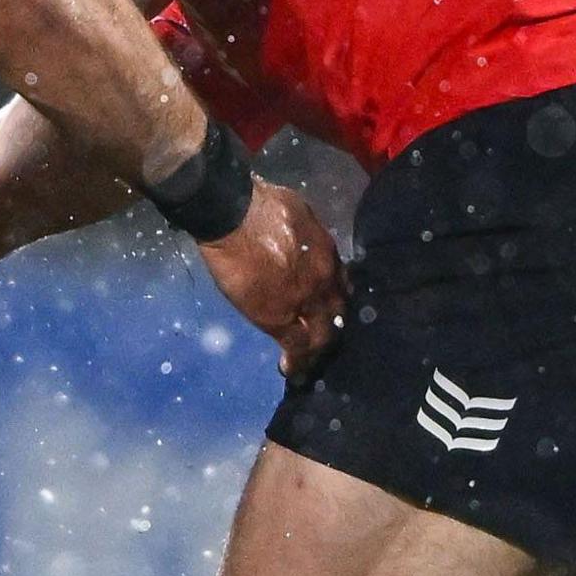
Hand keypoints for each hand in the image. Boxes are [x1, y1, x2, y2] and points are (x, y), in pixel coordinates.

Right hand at [196, 180, 344, 374]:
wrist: (235, 217)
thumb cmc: (261, 206)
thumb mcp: (300, 214)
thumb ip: (307, 237)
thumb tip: (304, 244)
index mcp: (328, 256)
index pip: (340, 286)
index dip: (335, 299)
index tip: (330, 307)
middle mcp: (324, 282)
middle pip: (336, 313)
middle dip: (332, 326)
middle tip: (323, 337)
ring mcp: (304, 302)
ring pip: (320, 334)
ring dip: (316, 348)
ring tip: (310, 359)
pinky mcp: (279, 318)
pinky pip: (295, 346)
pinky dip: (295, 360)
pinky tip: (290, 369)